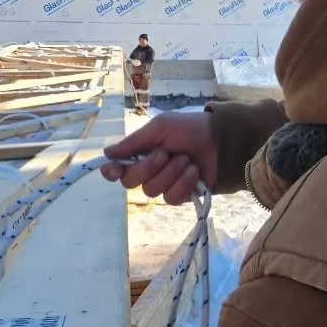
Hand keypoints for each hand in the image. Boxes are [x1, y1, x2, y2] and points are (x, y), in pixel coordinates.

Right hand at [102, 110, 216, 203]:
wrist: (219, 140)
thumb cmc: (188, 129)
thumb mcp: (160, 128)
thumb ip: (134, 142)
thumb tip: (107, 153)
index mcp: (139, 153)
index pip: (115, 169)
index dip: (111, 171)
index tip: (115, 170)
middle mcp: (147, 171)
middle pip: (130, 182)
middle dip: (148, 167)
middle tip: (165, 153)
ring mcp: (163, 185)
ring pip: (151, 191)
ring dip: (170, 173)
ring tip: (186, 160)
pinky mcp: (180, 196)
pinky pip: (170, 198)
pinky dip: (183, 183)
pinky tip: (193, 172)